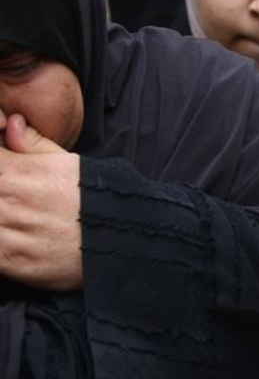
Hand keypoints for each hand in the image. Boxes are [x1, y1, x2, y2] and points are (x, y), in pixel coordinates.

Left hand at [0, 110, 82, 291]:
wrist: (122, 240)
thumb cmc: (96, 198)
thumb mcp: (70, 162)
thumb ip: (33, 143)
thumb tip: (11, 122)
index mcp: (21, 170)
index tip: (7, 169)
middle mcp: (10, 199)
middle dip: (1, 192)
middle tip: (17, 197)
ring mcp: (8, 231)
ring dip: (0, 217)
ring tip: (17, 216)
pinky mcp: (10, 260)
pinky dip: (0, 237)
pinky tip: (14, 235)